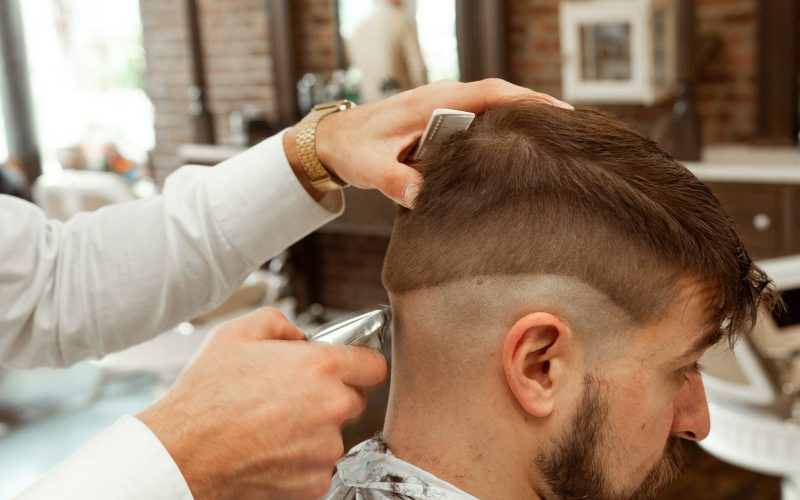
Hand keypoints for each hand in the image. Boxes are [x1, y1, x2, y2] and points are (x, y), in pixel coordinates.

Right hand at [137, 308, 386, 498]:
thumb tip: (298, 335)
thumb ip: (279, 323)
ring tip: (272, 426)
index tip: (350, 369)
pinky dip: (300, 462)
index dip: (359, 364)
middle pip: (354, 400)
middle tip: (292, 398)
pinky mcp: (314, 482)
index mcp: (320, 368)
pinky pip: (318, 466)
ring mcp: (325, 449)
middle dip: (330, 397)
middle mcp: (331, 407)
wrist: (181, 453)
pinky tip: (270, 450)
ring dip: (314, 431)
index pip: (373, 365)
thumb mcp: (235, 334)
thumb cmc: (205, 397)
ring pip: (335, 435)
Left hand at [285, 78, 570, 207]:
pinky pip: (480, 119)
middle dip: (536, 110)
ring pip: (493, 107)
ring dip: (521, 118)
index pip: (491, 93)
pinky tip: (516, 150)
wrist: (334, 139)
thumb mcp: (371, 166)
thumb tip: (420, 197)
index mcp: (434, 101)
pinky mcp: (442, 120)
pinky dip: (502, 128)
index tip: (560, 113)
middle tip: (571, 133)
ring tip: (554, 142)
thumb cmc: (353, 147)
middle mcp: (444, 98)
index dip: (528, 101)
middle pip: (502, 96)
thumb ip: (394, 181)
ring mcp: (444, 107)